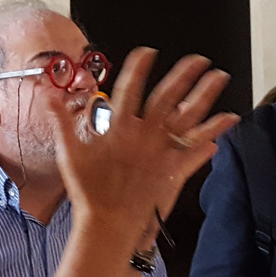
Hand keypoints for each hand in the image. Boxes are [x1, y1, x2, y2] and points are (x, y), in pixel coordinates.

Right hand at [50, 47, 238, 238]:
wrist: (108, 225)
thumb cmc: (88, 192)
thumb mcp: (69, 152)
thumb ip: (61, 120)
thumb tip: (47, 94)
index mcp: (120, 127)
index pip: (131, 87)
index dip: (140, 66)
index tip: (148, 51)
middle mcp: (145, 135)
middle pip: (168, 96)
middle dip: (185, 74)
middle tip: (200, 59)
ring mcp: (162, 152)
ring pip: (189, 117)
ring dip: (206, 96)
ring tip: (220, 77)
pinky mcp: (175, 171)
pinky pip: (199, 148)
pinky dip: (214, 134)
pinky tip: (227, 122)